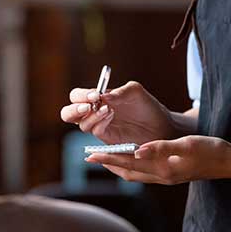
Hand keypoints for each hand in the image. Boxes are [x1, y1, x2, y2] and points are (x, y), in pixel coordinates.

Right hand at [60, 81, 177, 144]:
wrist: (162, 127)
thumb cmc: (147, 107)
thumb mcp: (135, 92)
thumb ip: (119, 91)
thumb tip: (101, 96)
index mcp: (97, 99)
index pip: (77, 96)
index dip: (81, 95)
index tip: (94, 95)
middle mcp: (95, 113)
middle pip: (69, 113)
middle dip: (73, 110)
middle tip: (88, 106)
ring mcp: (100, 127)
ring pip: (81, 124)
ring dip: (91, 116)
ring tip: (108, 110)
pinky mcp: (107, 140)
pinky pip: (95, 132)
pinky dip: (100, 123)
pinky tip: (111, 116)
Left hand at [85, 135, 230, 184]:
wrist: (229, 162)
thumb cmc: (210, 150)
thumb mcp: (186, 145)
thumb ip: (161, 148)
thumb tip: (137, 150)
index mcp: (163, 169)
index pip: (129, 164)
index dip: (109, 158)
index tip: (91, 154)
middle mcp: (162, 176)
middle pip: (128, 172)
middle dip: (109, 163)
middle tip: (90, 156)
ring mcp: (167, 175)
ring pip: (136, 173)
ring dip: (120, 165)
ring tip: (105, 156)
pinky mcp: (172, 172)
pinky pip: (145, 170)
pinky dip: (133, 164)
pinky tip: (132, 154)